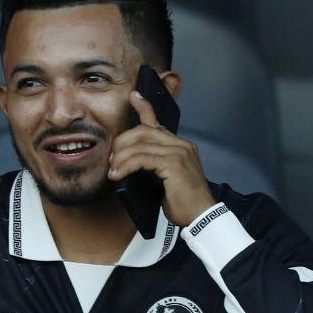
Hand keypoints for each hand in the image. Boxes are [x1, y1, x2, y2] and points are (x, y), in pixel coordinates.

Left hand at [108, 90, 215, 226]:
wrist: (201, 215)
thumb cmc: (184, 201)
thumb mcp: (167, 179)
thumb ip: (155, 165)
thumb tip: (131, 162)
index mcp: (181, 146)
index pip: (158, 123)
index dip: (144, 108)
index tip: (134, 97)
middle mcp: (181, 145)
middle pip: (143, 131)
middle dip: (122, 142)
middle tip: (112, 159)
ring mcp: (179, 152)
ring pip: (140, 145)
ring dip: (121, 158)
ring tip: (113, 171)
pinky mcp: (173, 164)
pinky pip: (142, 158)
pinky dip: (126, 165)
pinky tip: (119, 175)